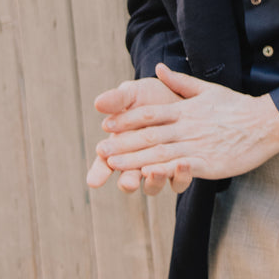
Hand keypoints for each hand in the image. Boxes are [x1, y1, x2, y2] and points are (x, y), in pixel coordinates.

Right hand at [86, 75, 180, 193]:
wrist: (181, 95)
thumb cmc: (151, 95)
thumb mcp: (134, 93)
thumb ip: (118, 99)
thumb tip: (98, 103)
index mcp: (120, 148)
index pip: (104, 165)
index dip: (99, 173)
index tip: (94, 181)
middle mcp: (137, 163)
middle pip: (128, 181)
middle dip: (128, 182)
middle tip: (128, 182)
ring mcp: (159, 168)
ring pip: (153, 185)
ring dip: (154, 181)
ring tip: (157, 171)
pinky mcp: (180, 169)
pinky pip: (179, 181)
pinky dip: (180, 176)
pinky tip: (183, 164)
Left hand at [93, 63, 278, 191]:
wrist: (265, 123)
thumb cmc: (236, 107)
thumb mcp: (207, 89)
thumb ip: (180, 81)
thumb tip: (158, 67)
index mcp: (186, 109)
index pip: (150, 113)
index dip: (126, 119)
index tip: (106, 124)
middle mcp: (187, 126)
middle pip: (149, 134)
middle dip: (122, 143)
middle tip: (99, 150)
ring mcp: (196, 145)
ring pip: (159, 152)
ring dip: (133, 159)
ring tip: (112, 165)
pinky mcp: (207, 162)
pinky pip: (180, 167)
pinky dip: (161, 170)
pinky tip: (145, 175)